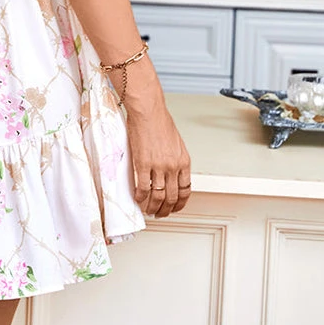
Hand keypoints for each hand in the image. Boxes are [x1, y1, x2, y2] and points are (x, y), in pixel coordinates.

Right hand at [125, 89, 191, 218]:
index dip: (180, 203)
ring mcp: (158, 166)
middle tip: (160, 213)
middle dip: (166, 209)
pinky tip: (137, 198)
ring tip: (148, 210)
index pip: (185, 190)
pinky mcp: (143, 164)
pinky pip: (143, 187)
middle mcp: (173, 167)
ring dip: (153, 207)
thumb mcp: (175, 142)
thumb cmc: (159, 121)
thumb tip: (169, 172)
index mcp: (184, 161)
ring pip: (157, 196)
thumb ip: (174, 159)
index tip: (174, 207)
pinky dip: (140, 196)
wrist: (148, 111)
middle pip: (171, 197)